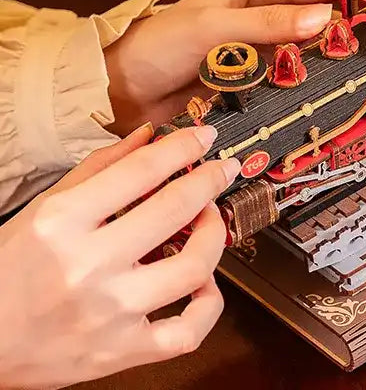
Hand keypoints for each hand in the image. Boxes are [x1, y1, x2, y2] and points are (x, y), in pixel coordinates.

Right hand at [0, 124, 239, 387]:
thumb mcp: (44, 207)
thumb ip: (101, 168)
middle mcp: (86, 266)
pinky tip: (204, 283)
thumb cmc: (9, 270)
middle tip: (221, 170)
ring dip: (214, 235)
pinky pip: (188, 332)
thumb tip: (150, 136)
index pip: (142, 171)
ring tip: (209, 220)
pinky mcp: (120, 353)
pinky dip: (208, 305)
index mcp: (61, 223)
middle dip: (210, 180)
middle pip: (175, 209)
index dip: (183, 147)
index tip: (205, 138)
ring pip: (193, 267)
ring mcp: (108, 314)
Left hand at [105, 0, 343, 135]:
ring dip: (326, 66)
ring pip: (303, 56)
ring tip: (363, 77)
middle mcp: (260, 19)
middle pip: (313, 23)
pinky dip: (303, 92)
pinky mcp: (251, 85)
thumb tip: (322, 18)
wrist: (118, 90)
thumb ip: (267, 23)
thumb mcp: (214, 28)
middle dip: (343, 34)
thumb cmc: (160, 45)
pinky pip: (284, 85)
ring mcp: (257, 54)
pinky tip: (325, 102)